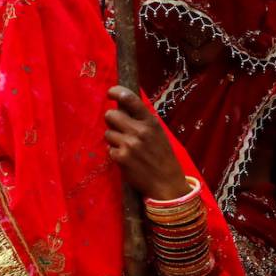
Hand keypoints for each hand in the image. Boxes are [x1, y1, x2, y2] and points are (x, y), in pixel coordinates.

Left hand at [105, 86, 187, 200]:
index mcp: (150, 122)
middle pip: (111, 115)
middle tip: (118, 128)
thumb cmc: (162, 156)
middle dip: (111, 121)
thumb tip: (123, 107)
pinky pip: (109, 149)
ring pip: (107, 133)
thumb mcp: (158, 133)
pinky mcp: (121, 158)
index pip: (130, 99)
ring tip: (125, 147)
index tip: (110, 93)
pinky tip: (126, 159)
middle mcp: (139, 130)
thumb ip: (142, 121)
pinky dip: (115, 154)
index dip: (116, 92)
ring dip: (113, 139)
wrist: (167, 183)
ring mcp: (129, 144)